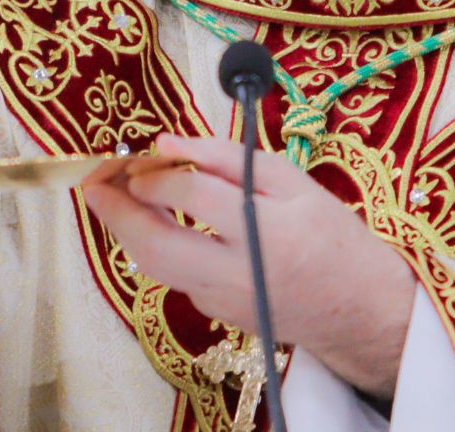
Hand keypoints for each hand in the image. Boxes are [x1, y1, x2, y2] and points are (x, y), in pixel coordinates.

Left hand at [82, 134, 416, 398]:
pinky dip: (157, 246)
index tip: (146, 154)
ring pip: (155, 267)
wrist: (360, 309)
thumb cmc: (332, 236)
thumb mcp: (293, 182)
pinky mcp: (216, 314)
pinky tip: (158, 220)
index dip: (160, 171)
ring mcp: (223, 302)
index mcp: (267, 232)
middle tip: (93, 179)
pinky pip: (175, 276)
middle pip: (156, 245)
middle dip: (115, 211)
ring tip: (113, 193)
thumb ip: (228, 158)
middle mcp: (238, 274)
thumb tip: (168, 141)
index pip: (195, 196)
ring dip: (126, 228)